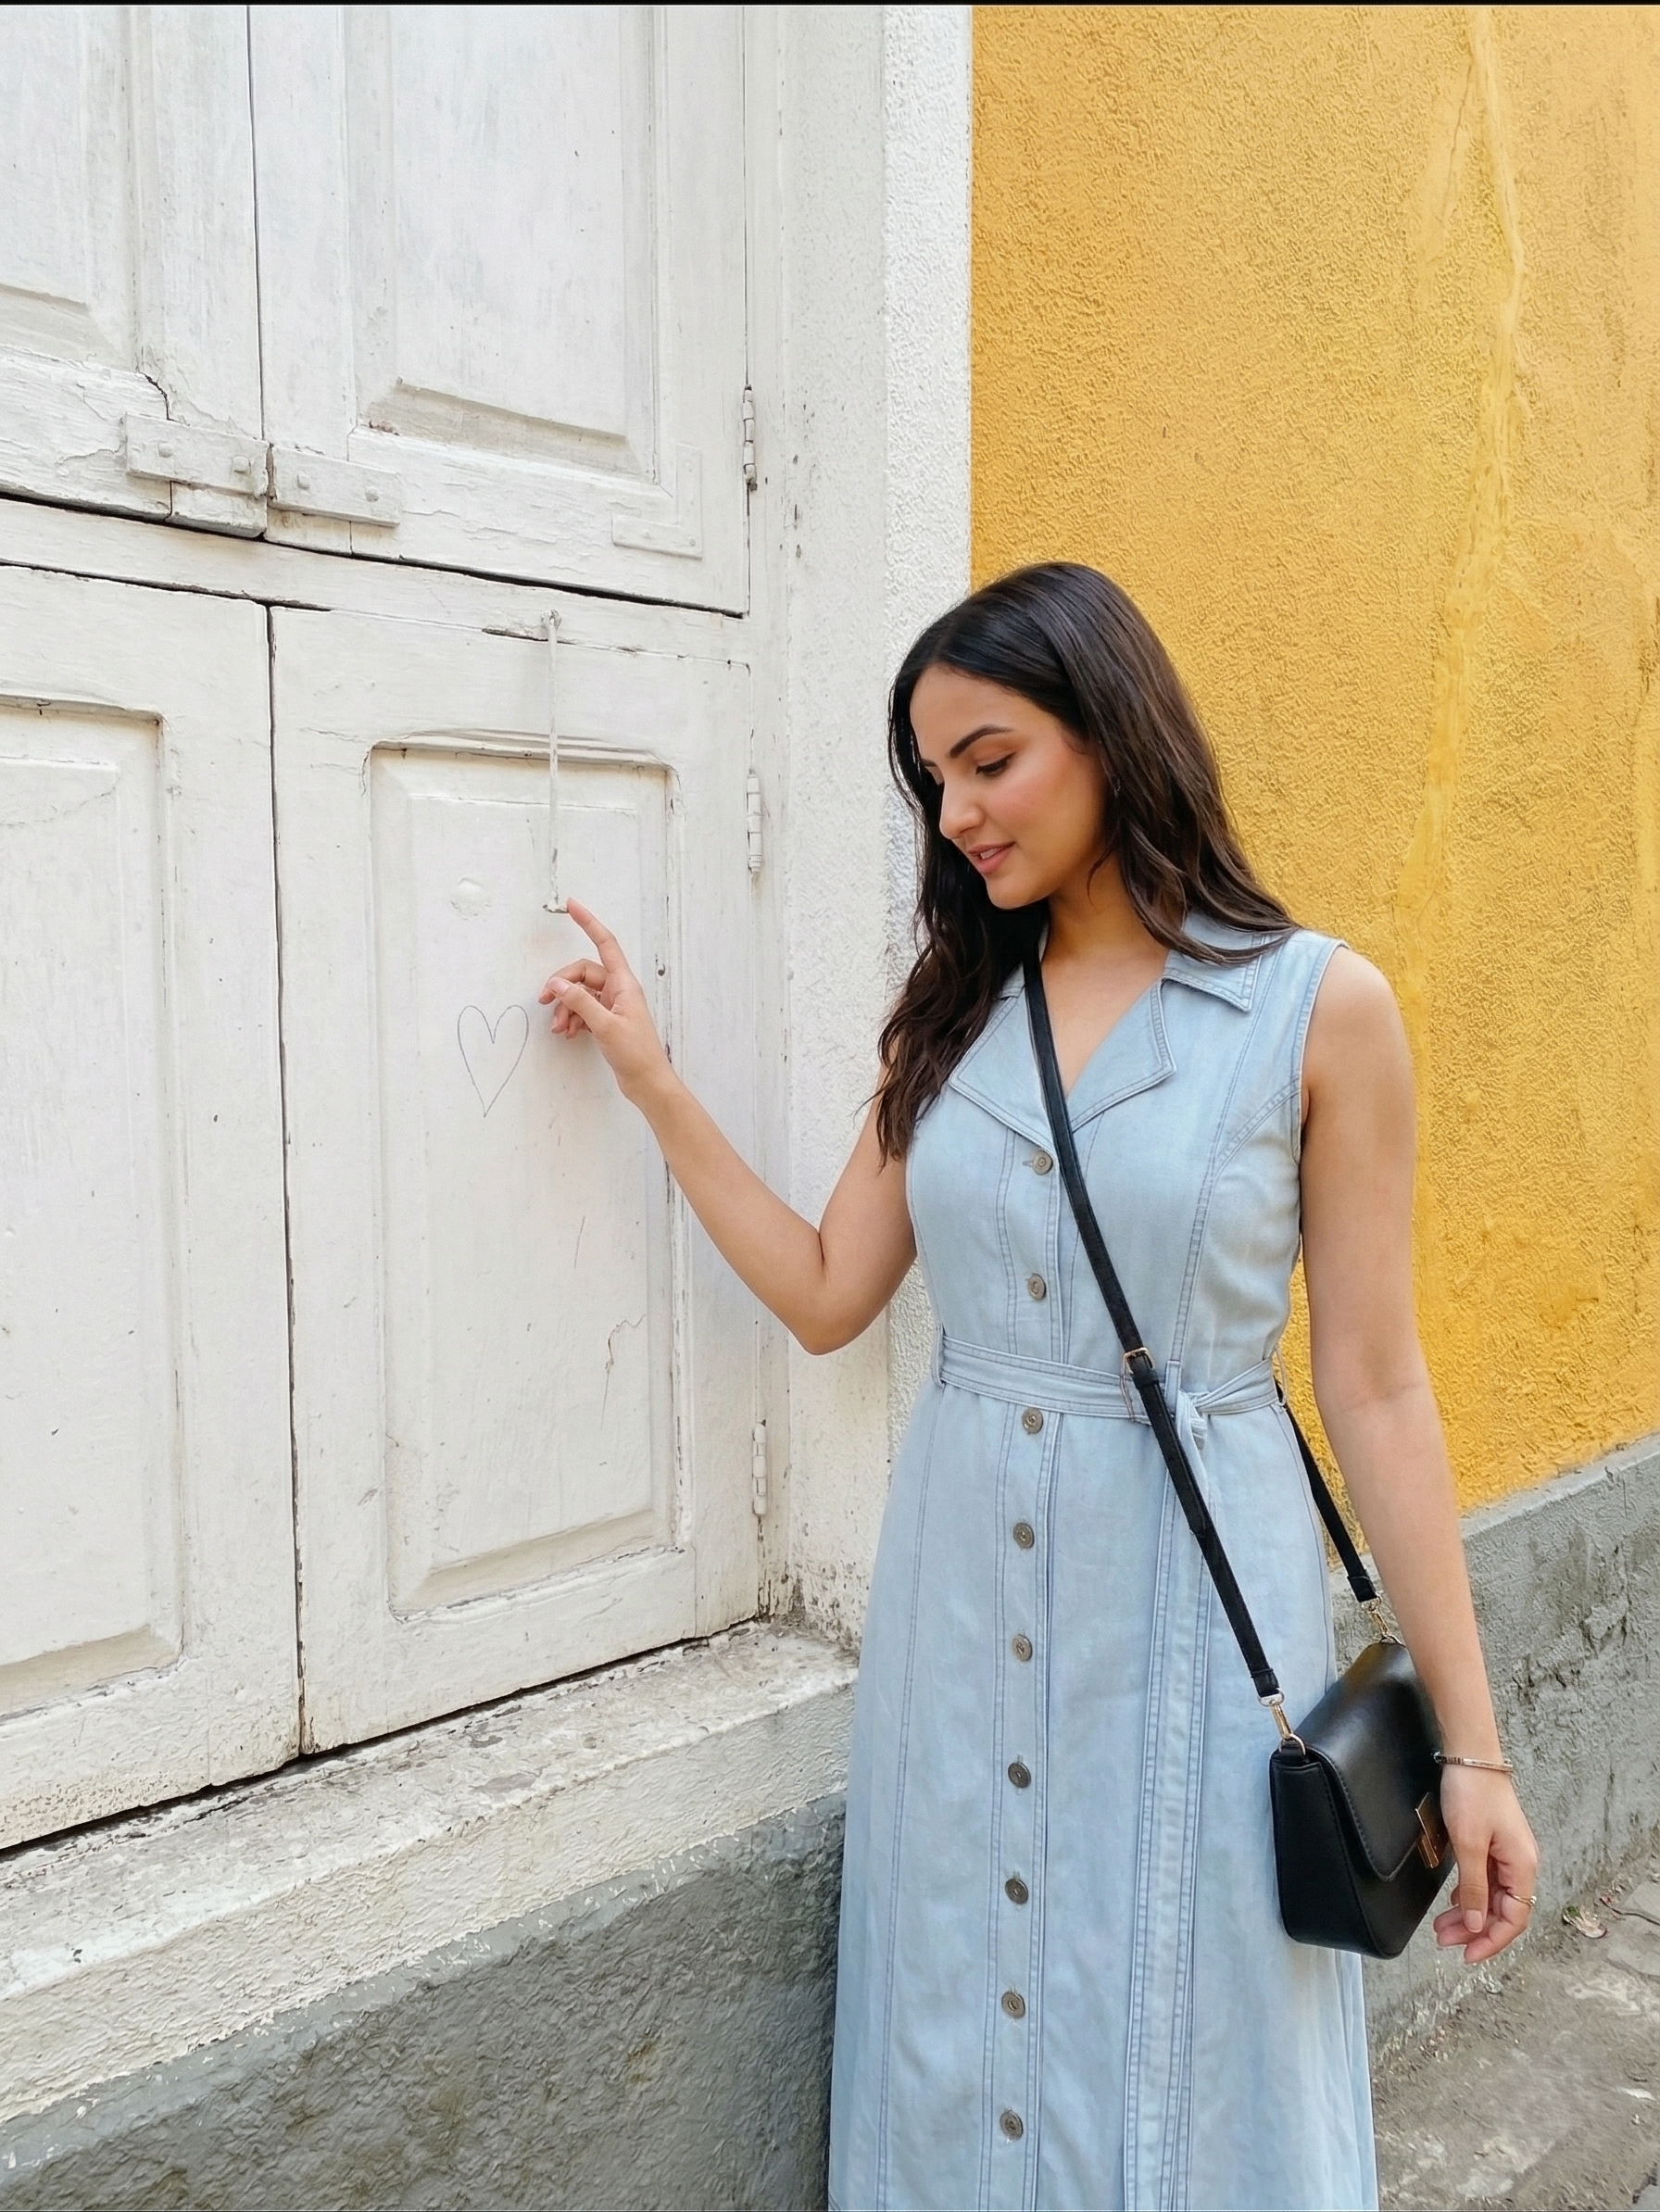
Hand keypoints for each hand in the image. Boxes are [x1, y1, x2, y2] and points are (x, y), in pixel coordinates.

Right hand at [538, 899, 671, 1104]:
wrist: (647, 1082)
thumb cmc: (635, 1053)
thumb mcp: (605, 1026)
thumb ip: (580, 1002)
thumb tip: (557, 984)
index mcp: (624, 983)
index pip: (605, 943)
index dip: (588, 922)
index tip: (572, 905)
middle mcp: (619, 990)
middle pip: (583, 973)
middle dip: (562, 985)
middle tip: (545, 1001)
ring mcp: (612, 1005)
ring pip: (580, 994)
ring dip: (565, 1007)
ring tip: (559, 1028)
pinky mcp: (607, 1021)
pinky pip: (583, 1010)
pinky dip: (572, 1018)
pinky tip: (568, 1033)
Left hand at [1432, 1765, 1539, 1963]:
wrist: (1470, 1755)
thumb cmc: (1472, 1794)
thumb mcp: (1469, 1844)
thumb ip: (1474, 1887)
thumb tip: (1476, 1925)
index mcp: (1522, 1866)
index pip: (1513, 1919)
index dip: (1491, 1941)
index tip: (1467, 1956)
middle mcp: (1520, 1863)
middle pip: (1502, 1910)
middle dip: (1474, 1930)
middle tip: (1443, 1941)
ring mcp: (1507, 1852)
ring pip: (1492, 1896)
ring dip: (1469, 1914)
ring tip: (1442, 1927)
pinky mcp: (1494, 1842)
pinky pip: (1486, 1879)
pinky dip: (1470, 1894)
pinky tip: (1454, 1901)